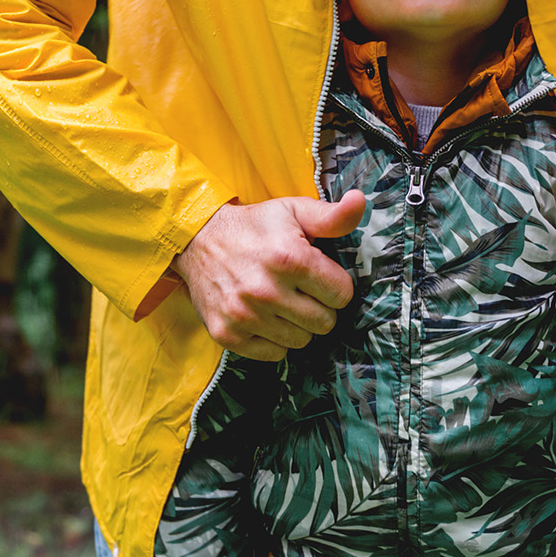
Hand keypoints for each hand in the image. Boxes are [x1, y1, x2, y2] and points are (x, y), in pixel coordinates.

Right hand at [173, 192, 365, 361]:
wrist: (196, 239)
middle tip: (300, 290)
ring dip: (297, 324)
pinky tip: (264, 317)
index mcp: (289, 258)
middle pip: (325, 323)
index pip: (342, 295)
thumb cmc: (253, 226)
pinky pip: (274, 355)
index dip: (335, 285)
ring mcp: (244, 316)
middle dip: (318, 306)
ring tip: (281, 302)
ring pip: (301, 341)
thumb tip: (359, 201)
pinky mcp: (228, 334)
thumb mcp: (293, 212)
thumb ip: (332, 216)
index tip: (318, 275)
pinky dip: (274, 340)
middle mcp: (266, 290)